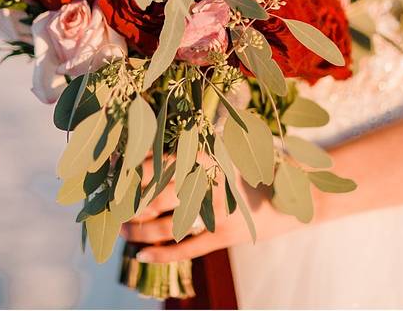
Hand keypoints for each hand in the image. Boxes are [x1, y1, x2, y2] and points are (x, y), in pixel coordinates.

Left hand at [120, 156, 301, 262]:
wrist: (296, 188)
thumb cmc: (253, 162)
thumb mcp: (224, 147)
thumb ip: (191, 148)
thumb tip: (145, 149)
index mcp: (207, 155)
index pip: (158, 163)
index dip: (130, 169)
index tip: (108, 171)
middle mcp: (209, 182)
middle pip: (155, 195)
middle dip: (128, 203)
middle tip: (107, 206)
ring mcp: (216, 212)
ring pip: (165, 224)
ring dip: (138, 230)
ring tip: (122, 230)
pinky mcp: (223, 235)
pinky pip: (185, 249)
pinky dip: (161, 254)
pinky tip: (141, 255)